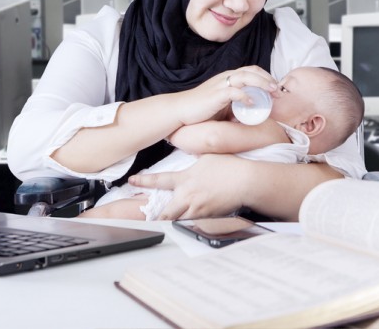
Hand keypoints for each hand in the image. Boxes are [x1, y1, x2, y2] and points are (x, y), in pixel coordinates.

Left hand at [128, 154, 250, 219]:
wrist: (246, 181)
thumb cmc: (230, 166)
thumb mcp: (207, 156)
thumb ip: (194, 158)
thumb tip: (190, 155)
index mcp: (185, 179)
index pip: (158, 180)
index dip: (142, 180)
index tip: (132, 181)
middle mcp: (188, 196)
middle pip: (164, 212)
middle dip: (155, 216)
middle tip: (147, 219)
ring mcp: (198, 209)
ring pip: (178, 220)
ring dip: (171, 221)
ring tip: (164, 223)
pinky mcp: (208, 217)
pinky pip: (194, 221)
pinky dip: (189, 221)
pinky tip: (190, 220)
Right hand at [172, 66, 278, 126]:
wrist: (180, 110)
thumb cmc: (200, 109)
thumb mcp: (222, 105)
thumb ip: (236, 105)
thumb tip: (250, 113)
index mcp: (228, 78)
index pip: (251, 70)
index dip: (265, 76)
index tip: (275, 88)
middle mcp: (225, 77)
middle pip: (252, 71)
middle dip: (268, 79)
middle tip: (278, 90)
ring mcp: (220, 85)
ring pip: (245, 77)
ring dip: (261, 84)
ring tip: (271, 92)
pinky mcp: (216, 95)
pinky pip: (234, 92)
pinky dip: (245, 96)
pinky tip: (252, 103)